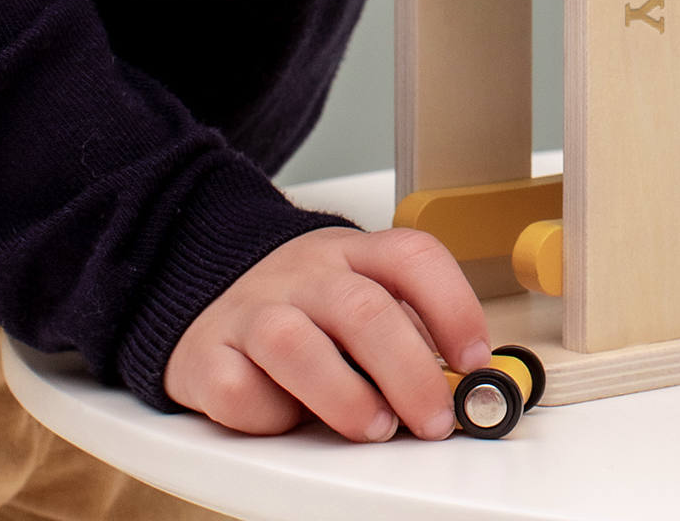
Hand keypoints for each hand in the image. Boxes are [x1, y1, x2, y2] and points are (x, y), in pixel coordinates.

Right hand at [164, 227, 491, 441]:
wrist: (205, 290)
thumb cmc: (302, 305)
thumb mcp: (358, 296)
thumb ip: (402, 331)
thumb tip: (459, 383)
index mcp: (353, 252)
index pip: (412, 257)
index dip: (453, 306)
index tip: (474, 359)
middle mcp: (304, 273)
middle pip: (363, 309)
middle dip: (410, 372)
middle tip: (433, 418)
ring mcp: (252, 310)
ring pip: (295, 343)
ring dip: (345, 396)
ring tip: (375, 427)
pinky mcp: (206, 355)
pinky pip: (238, 390)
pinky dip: (268, 416)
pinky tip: (288, 419)